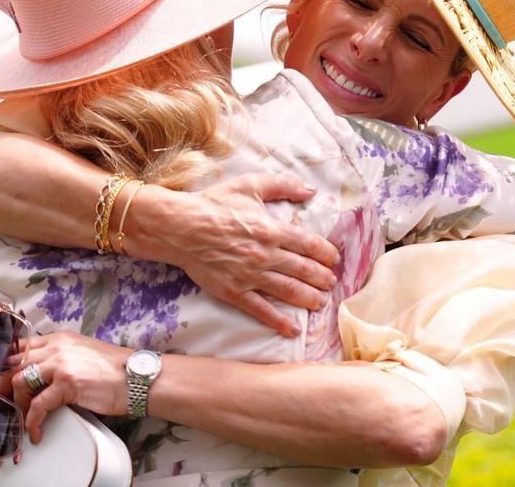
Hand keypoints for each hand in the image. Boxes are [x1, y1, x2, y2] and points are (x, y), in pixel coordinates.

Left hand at [10, 332, 130, 443]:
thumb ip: (61, 357)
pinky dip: (32, 420)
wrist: (137, 378)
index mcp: (60, 339)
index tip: (2, 380)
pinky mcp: (66, 383)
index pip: (20, 347)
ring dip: (17, 404)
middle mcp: (57, 347)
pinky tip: (36, 430)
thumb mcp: (83, 354)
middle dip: (3, 385)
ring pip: (19, 381)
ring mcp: (60, 364)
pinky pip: (37, 405)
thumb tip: (41, 374)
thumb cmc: (116, 369)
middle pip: (14, 363)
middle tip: (3, 402)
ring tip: (23, 418)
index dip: (6, 365)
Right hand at [138, 173, 338, 336]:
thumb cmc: (214, 204)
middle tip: (331, 282)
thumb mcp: (250, 185)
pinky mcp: (235, 292)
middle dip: (323, 278)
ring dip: (309, 299)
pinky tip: (293, 330)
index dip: (326, 254)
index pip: (310, 245)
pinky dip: (279, 322)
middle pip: (304, 270)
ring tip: (321, 302)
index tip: (334, 259)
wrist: (179, 227)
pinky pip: (261, 310)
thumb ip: (283, 185)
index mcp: (272, 230)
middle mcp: (266, 255)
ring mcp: (251, 276)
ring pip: (289, 291)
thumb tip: (310, 190)